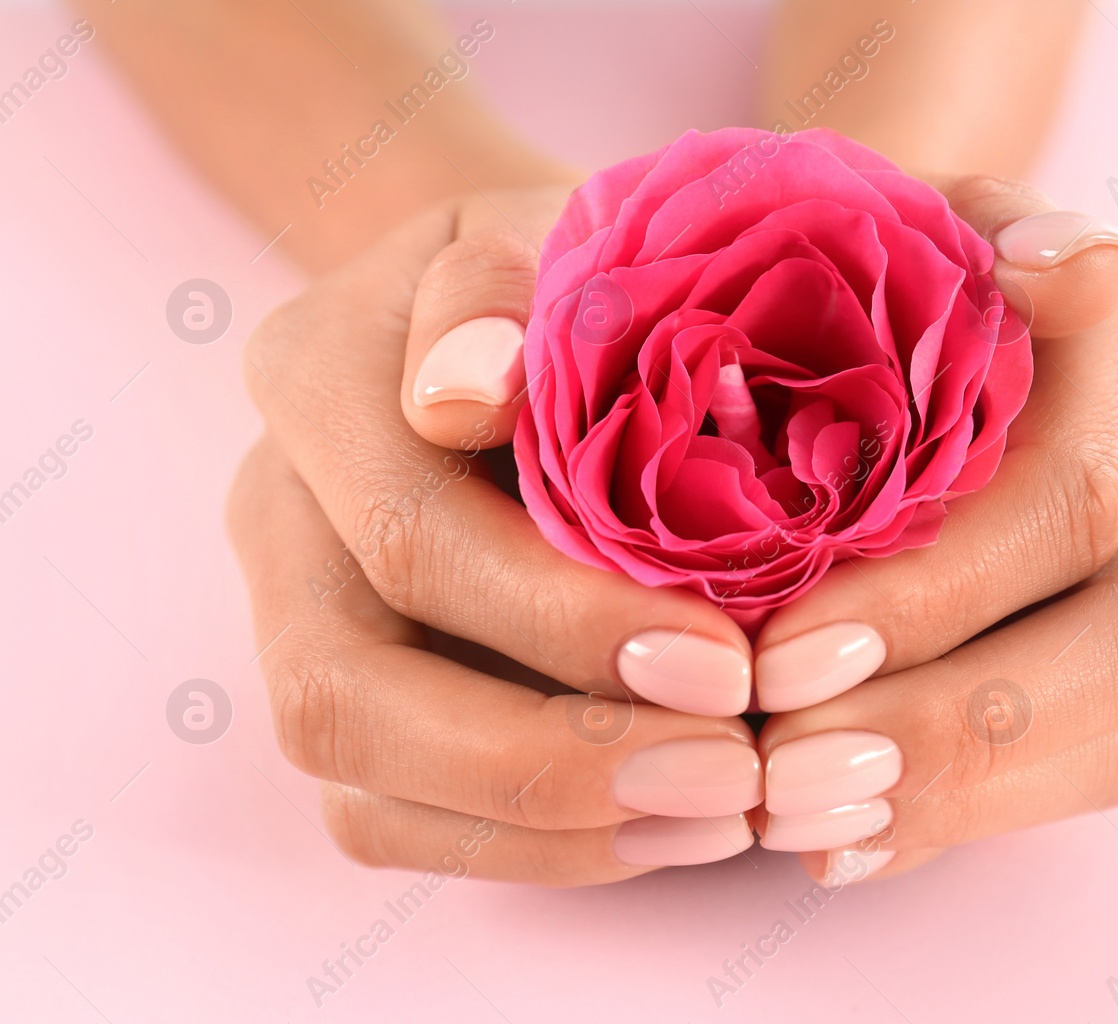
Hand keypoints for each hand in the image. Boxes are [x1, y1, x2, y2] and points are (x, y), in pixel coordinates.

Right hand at [230, 187, 776, 884]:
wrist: (529, 309)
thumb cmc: (573, 267)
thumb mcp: (560, 231)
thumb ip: (508, 289)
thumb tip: (462, 389)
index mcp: (316, 379)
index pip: (409, 535)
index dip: (563, 620)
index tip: (730, 662)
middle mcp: (278, 511)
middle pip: (348, 693)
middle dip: (553, 759)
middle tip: (735, 775)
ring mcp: (295, 618)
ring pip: (363, 786)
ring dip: (555, 828)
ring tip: (725, 813)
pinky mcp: (346, 700)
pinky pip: (398, 822)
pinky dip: (539, 851)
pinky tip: (672, 828)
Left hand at [742, 178, 1117, 880]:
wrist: (902, 312)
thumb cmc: (870, 276)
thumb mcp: (905, 231)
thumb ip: (986, 231)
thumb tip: (1077, 268)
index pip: (1070, 490)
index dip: (934, 590)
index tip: (778, 655)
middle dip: (950, 713)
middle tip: (779, 764)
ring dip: (958, 787)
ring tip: (795, 817)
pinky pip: (1098, 771)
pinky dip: (963, 816)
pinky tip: (842, 840)